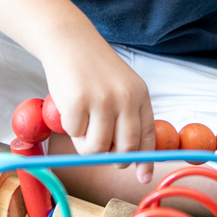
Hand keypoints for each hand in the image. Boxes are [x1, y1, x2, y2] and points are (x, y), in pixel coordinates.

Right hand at [42, 39, 156, 182]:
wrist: (68, 40)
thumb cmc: (91, 67)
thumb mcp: (120, 86)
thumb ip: (126, 116)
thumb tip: (126, 158)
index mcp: (140, 95)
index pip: (148, 136)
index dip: (145, 160)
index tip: (142, 177)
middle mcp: (126, 98)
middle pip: (125, 150)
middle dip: (111, 158)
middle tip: (97, 148)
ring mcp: (103, 101)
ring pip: (98, 148)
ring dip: (85, 144)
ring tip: (80, 122)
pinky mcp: (79, 102)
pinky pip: (75, 134)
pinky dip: (69, 128)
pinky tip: (69, 107)